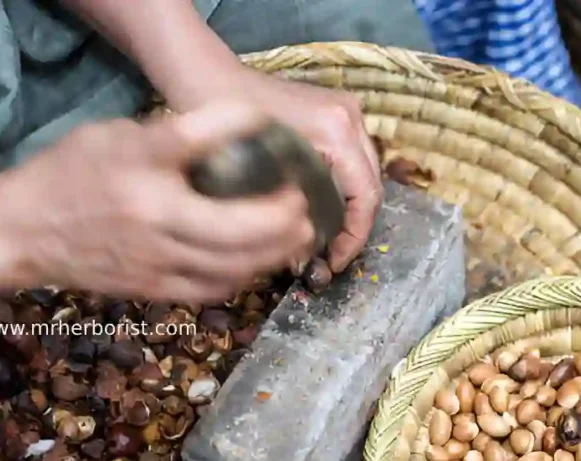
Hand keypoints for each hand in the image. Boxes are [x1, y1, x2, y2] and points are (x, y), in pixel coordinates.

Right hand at [0, 101, 313, 303]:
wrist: (25, 233)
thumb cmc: (72, 175)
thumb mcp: (116, 137)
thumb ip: (174, 134)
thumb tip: (238, 127)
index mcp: (139, 173)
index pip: (194, 141)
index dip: (238, 125)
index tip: (267, 124)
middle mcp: (152, 221)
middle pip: (235, 229)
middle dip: (283, 221)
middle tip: (304, 206)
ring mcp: (156, 263)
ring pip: (232, 268)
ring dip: (274, 254)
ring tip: (296, 235)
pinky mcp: (156, 290)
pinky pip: (213, 290)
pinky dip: (244, 276)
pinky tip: (258, 262)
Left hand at [216, 69, 382, 272]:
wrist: (209, 75)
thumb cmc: (223, 122)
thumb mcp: (252, 173)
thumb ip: (283, 214)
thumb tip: (299, 258)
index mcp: (336, 130)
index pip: (366, 196)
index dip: (353, 238)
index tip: (332, 264)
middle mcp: (351, 118)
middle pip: (371, 187)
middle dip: (354, 229)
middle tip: (328, 259)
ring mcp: (348, 113)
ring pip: (364, 176)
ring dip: (350, 211)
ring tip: (325, 240)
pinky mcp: (338, 115)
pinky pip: (352, 162)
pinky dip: (342, 190)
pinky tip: (319, 211)